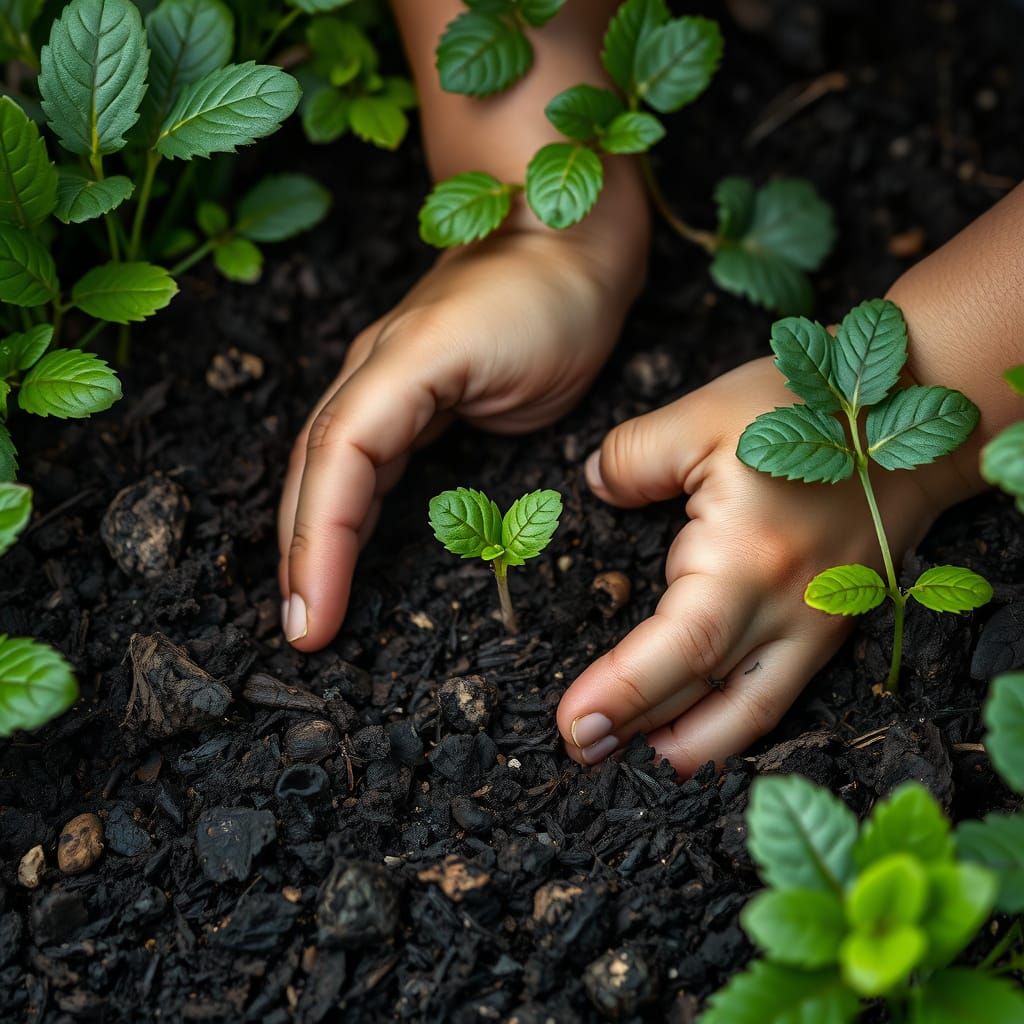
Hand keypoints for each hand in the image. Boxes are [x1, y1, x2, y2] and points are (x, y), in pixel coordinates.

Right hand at [278, 183, 647, 649]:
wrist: (560, 238)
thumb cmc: (552, 298)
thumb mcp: (507, 362)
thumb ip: (439, 419)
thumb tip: (395, 491)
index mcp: (392, 367)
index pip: (336, 465)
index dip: (318, 543)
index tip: (316, 618)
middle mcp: (372, 375)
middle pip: (313, 471)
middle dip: (300, 553)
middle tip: (301, 632)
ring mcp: (384, 383)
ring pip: (326, 470)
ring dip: (309, 538)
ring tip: (306, 606)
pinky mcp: (407, 397)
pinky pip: (362, 464)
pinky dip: (343, 513)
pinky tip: (339, 550)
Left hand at [556, 356, 970, 775]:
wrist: (907, 424)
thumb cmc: (806, 411)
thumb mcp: (701, 417)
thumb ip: (633, 457)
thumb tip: (594, 490)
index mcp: (747, 558)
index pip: (676, 647)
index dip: (622, 693)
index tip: (571, 722)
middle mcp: (786, 609)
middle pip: (703, 693)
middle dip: (635, 729)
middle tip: (577, 749)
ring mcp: (815, 626)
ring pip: (749, 712)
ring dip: (689, 747)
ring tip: (631, 759)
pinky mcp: (829, 626)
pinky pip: (778, 693)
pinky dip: (734, 722)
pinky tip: (698, 727)